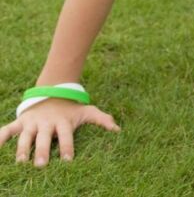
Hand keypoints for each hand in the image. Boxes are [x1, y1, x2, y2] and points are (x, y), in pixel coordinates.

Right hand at [0, 99, 119, 166]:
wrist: (54, 92)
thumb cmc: (71, 109)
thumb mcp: (87, 111)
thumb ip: (102, 119)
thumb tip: (118, 129)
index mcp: (63, 122)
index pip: (66, 136)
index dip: (67, 147)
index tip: (68, 161)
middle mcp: (47, 123)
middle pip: (44, 138)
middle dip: (43, 151)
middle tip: (42, 165)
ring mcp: (33, 122)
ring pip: (26, 136)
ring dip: (23, 148)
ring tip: (21, 162)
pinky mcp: (21, 122)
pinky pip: (7, 129)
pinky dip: (0, 136)